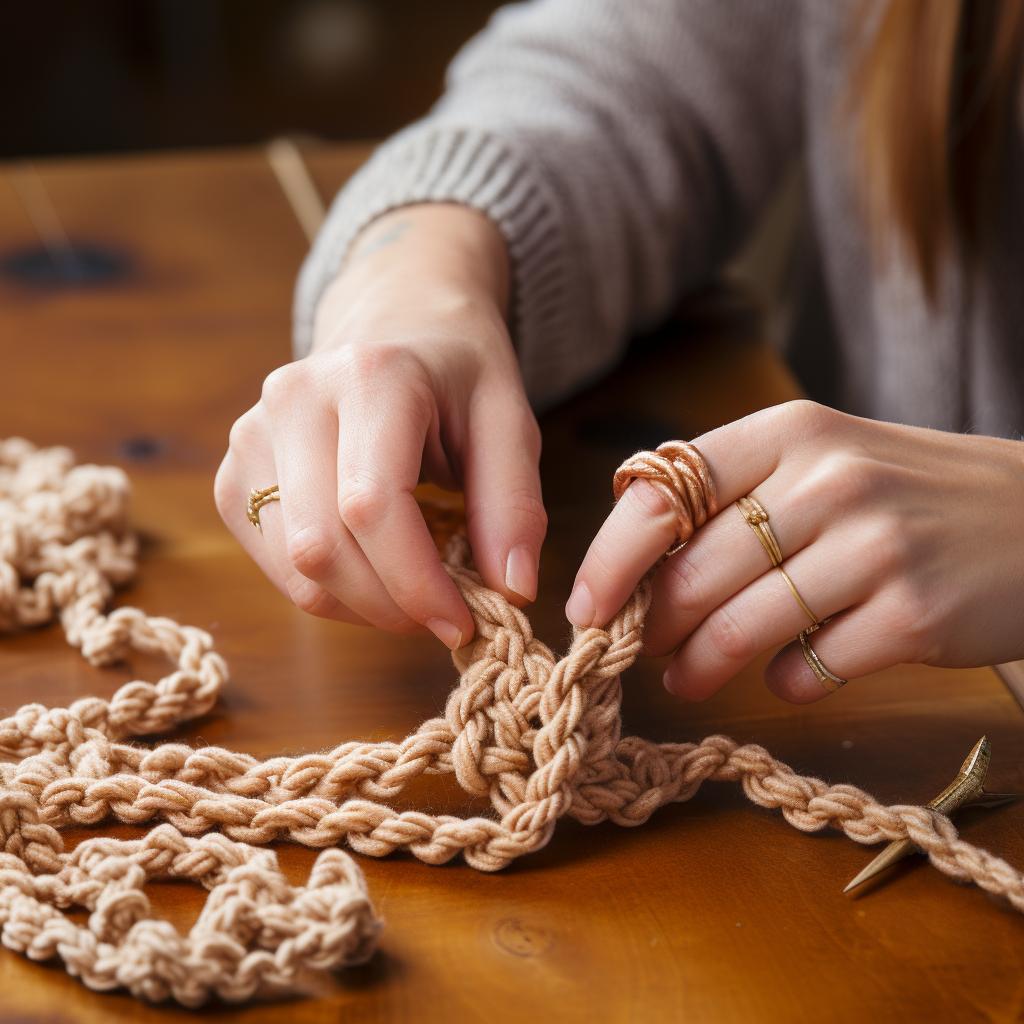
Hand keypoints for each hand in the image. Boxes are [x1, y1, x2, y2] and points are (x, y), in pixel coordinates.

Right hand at [214, 204, 545, 648]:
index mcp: (370, 376)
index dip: (417, 584)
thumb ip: (513, 505)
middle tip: (445, 615)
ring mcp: (252, 434)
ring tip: (414, 590)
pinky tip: (373, 571)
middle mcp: (294, 399)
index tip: (464, 623)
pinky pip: (274, 565)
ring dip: (362, 606)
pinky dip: (330, 591)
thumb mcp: (509, 423)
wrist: (395, 322)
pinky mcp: (235, 473)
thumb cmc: (457, 376)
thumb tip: (512, 592)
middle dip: (391, 606)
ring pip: (293, 568)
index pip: (371, 506)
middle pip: (322, 548)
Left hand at [566, 400, 1023, 701]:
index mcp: (788, 432)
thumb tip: (636, 570)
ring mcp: (876, 546)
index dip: (611, 558)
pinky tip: (784, 674)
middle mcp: (828, 478)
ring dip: (698, 665)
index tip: (586, 606)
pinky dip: (782, 681)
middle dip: (650, 626)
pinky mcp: (914, 614)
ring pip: (741, 626)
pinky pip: (808, 668)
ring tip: (684, 678)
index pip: (664, 494)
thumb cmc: (903, 494)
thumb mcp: (820, 461)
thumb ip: (734, 498)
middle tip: (635, 651)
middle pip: (694, 572)